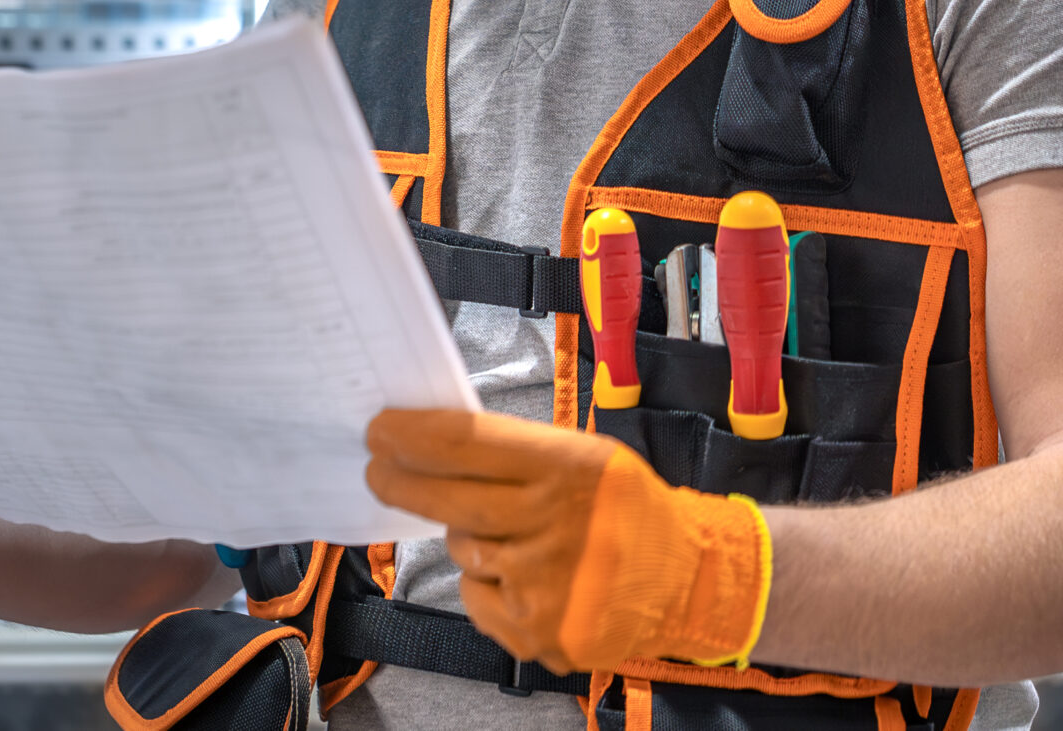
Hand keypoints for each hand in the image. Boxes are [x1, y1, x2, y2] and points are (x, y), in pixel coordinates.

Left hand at [364, 409, 769, 674]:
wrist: (685, 582)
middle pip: (447, 501)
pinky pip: (477, 598)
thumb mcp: (585, 456)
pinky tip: (528, 578)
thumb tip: (430, 440)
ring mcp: (544, 584)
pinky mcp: (538, 631)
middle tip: (378, 470)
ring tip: (514, 537)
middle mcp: (554, 524)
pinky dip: (489, 585)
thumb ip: (516, 452)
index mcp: (567, 467)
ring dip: (469, 538)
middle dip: (399, 482)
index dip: (411, 436)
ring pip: (464, 551)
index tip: (379, 431)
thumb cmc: (624, 509)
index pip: (465, 443)